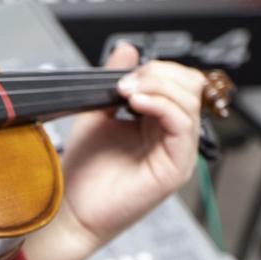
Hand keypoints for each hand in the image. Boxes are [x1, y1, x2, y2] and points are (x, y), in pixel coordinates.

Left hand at [24, 43, 206, 259]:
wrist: (70, 210)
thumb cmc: (83, 170)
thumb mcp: (97, 112)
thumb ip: (114, 80)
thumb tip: (127, 49)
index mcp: (158, 123)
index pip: (179, 82)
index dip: (155, 70)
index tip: (124, 75)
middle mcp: (173, 137)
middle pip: (190, 87)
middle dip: (158, 74)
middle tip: (125, 83)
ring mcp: (177, 153)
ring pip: (190, 101)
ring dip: (156, 87)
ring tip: (126, 92)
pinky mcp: (175, 168)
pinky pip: (183, 125)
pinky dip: (161, 106)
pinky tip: (136, 103)